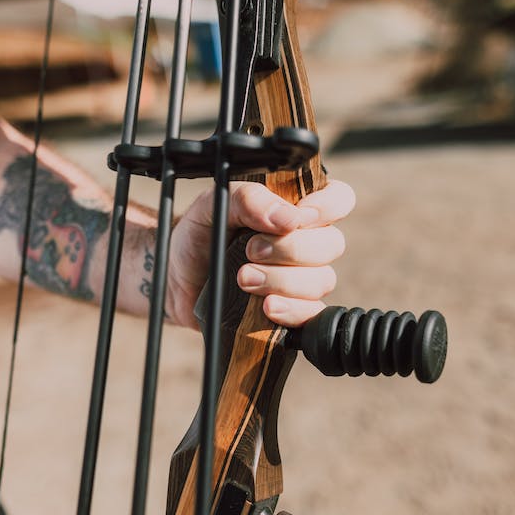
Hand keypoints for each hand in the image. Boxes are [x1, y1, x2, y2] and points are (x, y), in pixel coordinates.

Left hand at [167, 180, 354, 328]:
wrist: (175, 278)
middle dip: (291, 249)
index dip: (327, 207)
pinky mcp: (292, 312)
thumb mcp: (214, 204)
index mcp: (296, 209)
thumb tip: (288, 218)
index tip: (296, 218)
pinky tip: (267, 308)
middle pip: (332, 244)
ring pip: (322, 281)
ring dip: (282, 281)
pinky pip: (312, 315)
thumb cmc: (200, 234)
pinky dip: (291, 311)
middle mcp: (306, 243)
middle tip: (250, 250)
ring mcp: (302, 280)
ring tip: (243, 279)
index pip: (339, 199)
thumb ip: (249, 199)